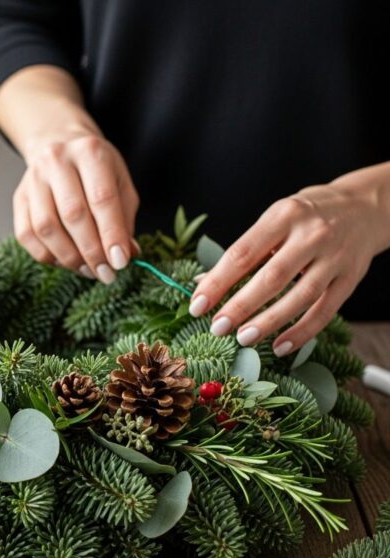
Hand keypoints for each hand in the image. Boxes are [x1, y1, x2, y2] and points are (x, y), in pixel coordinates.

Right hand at [13, 131, 138, 282]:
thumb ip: (124, 221)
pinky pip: (27, 236)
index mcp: (89, 152)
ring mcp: (33, 179)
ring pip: (46, 228)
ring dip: (69, 257)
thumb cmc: (97, 172)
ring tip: (87, 269)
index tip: (120, 262)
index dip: (111, 234)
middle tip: (106, 273)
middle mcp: (57, 161)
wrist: (61, 148)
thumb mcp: (121, 187)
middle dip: (91, 251)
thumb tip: (125, 256)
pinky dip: (48, 256)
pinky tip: (65, 261)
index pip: (101, 198)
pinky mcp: (19, 199)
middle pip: (72, 214)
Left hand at [188, 177, 389, 354]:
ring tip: (243, 339)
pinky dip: (302, 332)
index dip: (217, 282)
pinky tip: (280, 346)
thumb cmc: (305, 218)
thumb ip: (243, 253)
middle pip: (272, 277)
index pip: (242, 254)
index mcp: (283, 216)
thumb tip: (202, 285)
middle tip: (218, 328)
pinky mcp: (351, 278)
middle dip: (241, 306)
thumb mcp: (273, 222)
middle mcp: (311, 234)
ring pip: (300, 296)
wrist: (363, 207)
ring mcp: (334, 257)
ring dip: (269, 322)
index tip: (197, 306)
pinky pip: (325, 310)